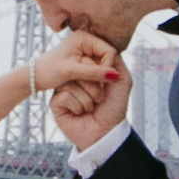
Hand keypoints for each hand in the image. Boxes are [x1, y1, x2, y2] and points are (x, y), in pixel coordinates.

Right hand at [44, 30, 128, 150]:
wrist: (105, 134)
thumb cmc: (114, 108)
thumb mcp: (122, 80)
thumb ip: (115, 59)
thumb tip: (102, 45)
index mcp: (89, 69)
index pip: (89, 56)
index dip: (100, 70)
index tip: (108, 83)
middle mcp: (75, 76)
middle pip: (81, 66)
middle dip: (96, 87)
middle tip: (101, 99)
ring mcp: (64, 88)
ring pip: (72, 82)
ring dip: (88, 99)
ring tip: (91, 108)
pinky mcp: (56, 101)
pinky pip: (66, 95)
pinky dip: (78, 106)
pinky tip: (80, 113)